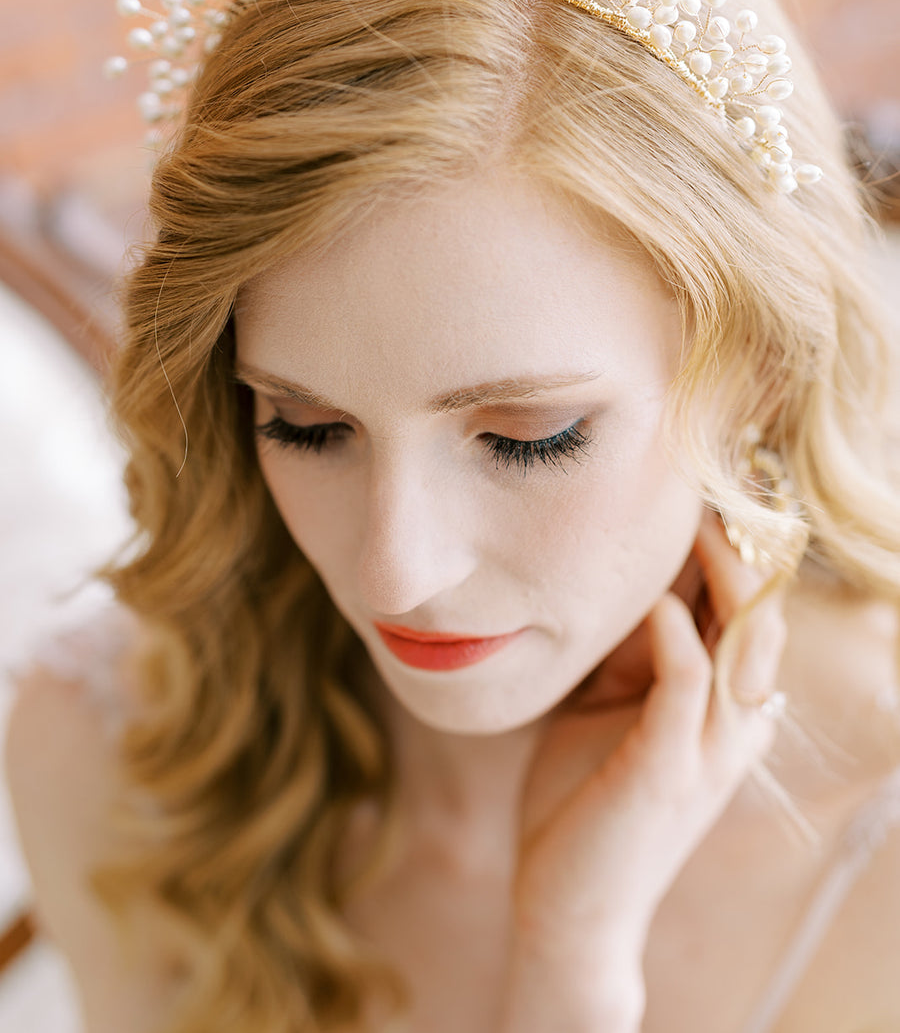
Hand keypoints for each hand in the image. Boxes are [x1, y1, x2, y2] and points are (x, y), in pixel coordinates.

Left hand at [500, 509, 786, 1024]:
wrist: (565, 903)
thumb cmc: (579, 799)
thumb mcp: (602, 705)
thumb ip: (623, 649)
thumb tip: (614, 578)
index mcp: (721, 703)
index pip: (743, 603)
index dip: (728, 541)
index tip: (692, 481)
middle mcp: (733, 720)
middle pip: (763, 609)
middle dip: (739, 543)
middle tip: (700, 482)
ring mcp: (709, 748)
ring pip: (746, 640)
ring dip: (721, 575)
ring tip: (692, 521)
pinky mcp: (670, 770)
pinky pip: (690, 687)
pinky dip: (677, 637)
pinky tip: (650, 602)